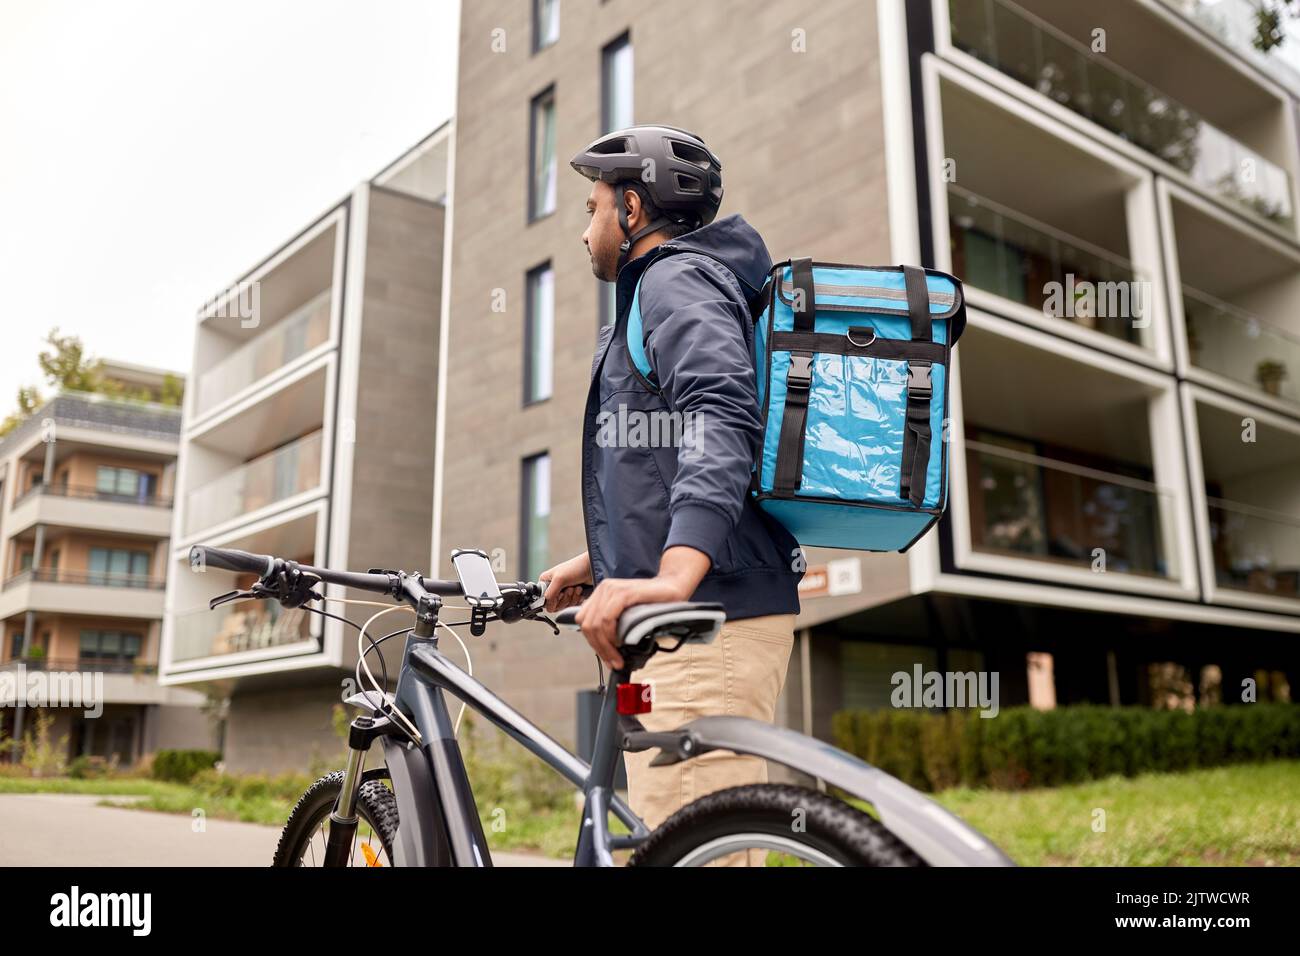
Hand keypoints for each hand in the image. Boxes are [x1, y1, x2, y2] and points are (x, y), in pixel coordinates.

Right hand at [539, 552, 592, 612]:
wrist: (592, 567)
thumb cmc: (576, 568)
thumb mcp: (559, 579)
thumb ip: (550, 594)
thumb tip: (548, 608)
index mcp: (546, 582)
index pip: (544, 601)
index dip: (553, 599)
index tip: (560, 592)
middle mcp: (553, 587)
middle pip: (555, 605)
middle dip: (565, 598)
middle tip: (570, 588)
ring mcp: (563, 591)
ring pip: (565, 605)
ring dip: (573, 597)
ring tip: (577, 587)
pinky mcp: (572, 595)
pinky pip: (572, 604)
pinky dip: (578, 598)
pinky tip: (580, 590)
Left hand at [573, 575, 692, 669]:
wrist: (673, 587)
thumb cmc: (653, 602)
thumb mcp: (626, 614)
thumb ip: (613, 624)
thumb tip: (604, 648)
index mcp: (600, 593)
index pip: (584, 622)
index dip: (593, 642)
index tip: (607, 658)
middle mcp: (603, 589)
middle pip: (587, 625)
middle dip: (599, 648)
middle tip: (612, 662)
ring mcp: (612, 589)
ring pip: (595, 624)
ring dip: (605, 647)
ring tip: (617, 659)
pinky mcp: (623, 593)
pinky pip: (607, 618)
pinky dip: (611, 636)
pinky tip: (620, 645)